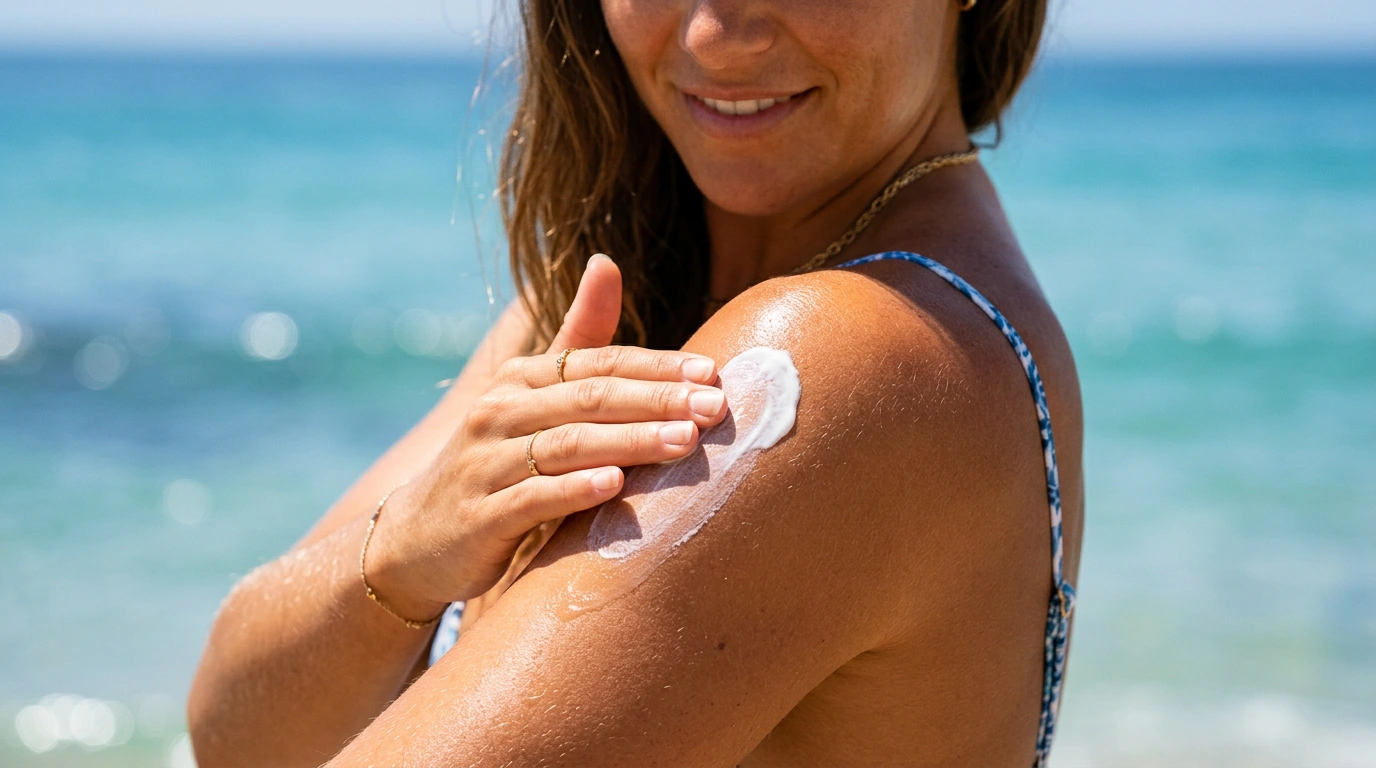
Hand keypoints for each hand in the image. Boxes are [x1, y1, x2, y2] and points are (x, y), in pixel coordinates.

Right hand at [364, 255, 726, 619]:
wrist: (419, 537)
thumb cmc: (497, 460)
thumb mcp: (531, 397)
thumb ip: (576, 339)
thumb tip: (607, 261)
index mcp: (521, 379)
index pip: (598, 364)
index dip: (657, 366)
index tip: (711, 372)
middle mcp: (500, 411)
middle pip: (589, 399)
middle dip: (657, 400)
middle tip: (714, 406)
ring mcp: (485, 464)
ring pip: (566, 445)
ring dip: (629, 441)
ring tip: (684, 442)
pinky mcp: (479, 516)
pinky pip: (531, 498)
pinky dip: (572, 490)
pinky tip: (614, 486)